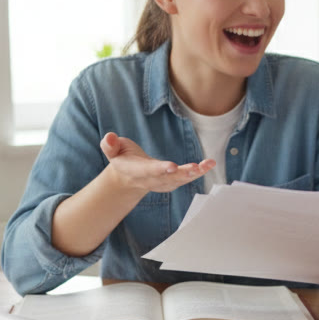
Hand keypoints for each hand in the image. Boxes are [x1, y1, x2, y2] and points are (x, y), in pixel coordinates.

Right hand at [100, 132, 215, 193]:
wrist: (128, 178)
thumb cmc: (122, 158)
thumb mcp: (112, 150)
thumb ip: (109, 145)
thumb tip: (109, 137)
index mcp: (136, 171)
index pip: (149, 170)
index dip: (160, 169)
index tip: (172, 167)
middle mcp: (152, 179)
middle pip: (168, 178)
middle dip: (182, 174)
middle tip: (195, 168)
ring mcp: (163, 182)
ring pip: (180, 180)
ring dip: (195, 173)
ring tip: (208, 164)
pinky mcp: (173, 182)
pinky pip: (187, 178)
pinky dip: (199, 172)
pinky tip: (209, 164)